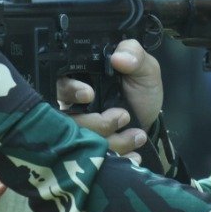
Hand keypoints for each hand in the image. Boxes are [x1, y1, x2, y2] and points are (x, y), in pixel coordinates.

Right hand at [56, 39, 161, 155]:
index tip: (89, 95)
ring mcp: (79, 129)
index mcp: (80, 79)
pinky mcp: (88, 150)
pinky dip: (116, 153)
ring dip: (110, 140)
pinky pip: (92, 158)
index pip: (60, 82)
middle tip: (122, 116)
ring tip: (136, 134)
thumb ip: (134, 54)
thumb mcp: (144, 69)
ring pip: (80, 140)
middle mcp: (72, 105)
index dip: (70, 90)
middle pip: (66, 117)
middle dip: (95, 122)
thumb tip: (118, 57)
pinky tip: (133, 151)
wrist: (150, 121)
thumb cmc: (140, 92)